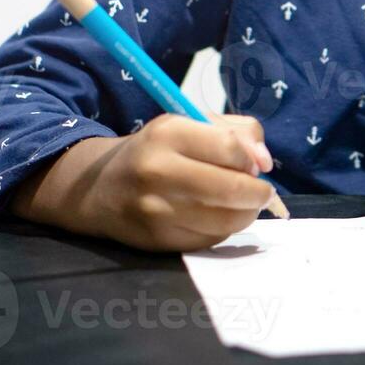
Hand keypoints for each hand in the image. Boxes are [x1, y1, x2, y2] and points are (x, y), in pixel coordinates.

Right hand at [19, 113, 276, 252]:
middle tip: (261, 191)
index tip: (258, 164)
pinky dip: (224, 229)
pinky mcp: (159, 241)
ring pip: (226, 220)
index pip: (230, 147)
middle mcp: (158, 171)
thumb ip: (236, 133)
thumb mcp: (189, 124)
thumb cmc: (156, 150)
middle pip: (232, 188)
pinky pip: (210, 239)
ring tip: (243, 204)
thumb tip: (265, 163)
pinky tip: (217, 217)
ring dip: (246, 214)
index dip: (253, 159)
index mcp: (168, 132)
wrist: (99, 188)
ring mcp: (157, 210)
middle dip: (258, 193)